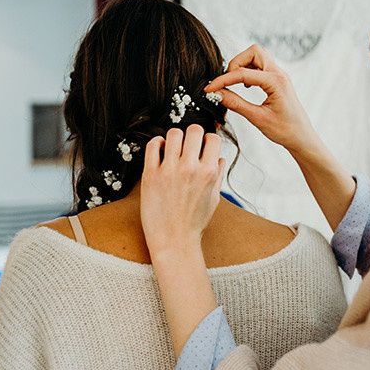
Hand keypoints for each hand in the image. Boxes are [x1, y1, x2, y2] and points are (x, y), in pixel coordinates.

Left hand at [140, 125, 225, 256]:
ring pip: (173, 133)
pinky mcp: (150, 174)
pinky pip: (152, 145)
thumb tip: (219, 157)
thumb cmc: (194, 222)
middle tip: (189, 144)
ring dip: (175, 137)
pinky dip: (157, 143)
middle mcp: (190, 168)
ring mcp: (169, 170)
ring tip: (174, 147)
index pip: (213, 139)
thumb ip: (218, 175)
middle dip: (194, 134)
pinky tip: (160, 150)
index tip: (204, 145)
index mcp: (208, 173)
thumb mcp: (214, 198)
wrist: (174, 240)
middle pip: (194, 130)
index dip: (209, 140)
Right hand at [204, 44, 319, 154]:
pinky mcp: (278, 80)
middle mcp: (279, 74)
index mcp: (276, 82)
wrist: (302, 138)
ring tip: (236, 84)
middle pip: (253, 52)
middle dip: (236, 63)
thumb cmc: (285, 131)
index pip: (243, 73)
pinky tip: (246, 87)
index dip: (223, 80)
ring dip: (243, 66)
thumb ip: (236, 104)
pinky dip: (249, 71)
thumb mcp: (258, 119)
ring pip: (257, 56)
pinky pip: (261, 66)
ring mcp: (279, 76)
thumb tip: (217, 94)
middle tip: (228, 82)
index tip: (210, 89)